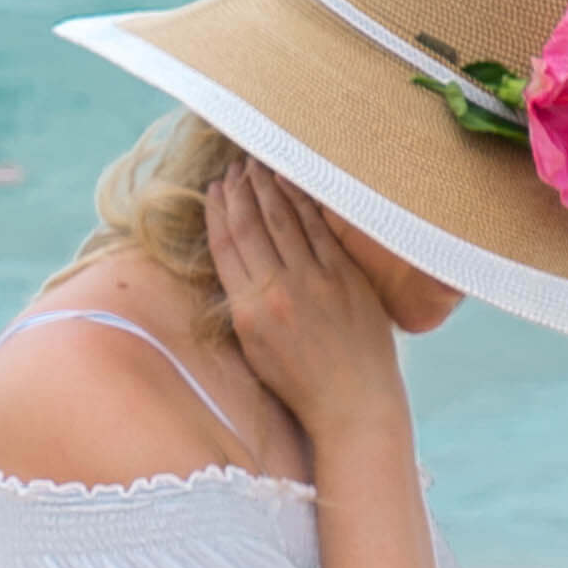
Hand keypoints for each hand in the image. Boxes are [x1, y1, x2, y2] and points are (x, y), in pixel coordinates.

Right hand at [201, 154, 408, 438]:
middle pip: (252, 226)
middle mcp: (278, 290)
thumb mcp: (254, 349)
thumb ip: (242, 304)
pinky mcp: (346, 277)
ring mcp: (315, 280)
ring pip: (284, 220)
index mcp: (249, 311)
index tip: (214, 189)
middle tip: (235, 166)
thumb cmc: (301, 383)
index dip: (218, 212)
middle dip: (241, 191)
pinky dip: (304, 202)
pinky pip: (319, 229)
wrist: (353, 402)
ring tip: (259, 165)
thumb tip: (236, 261)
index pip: (227, 246)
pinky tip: (294, 184)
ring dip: (268, 187)